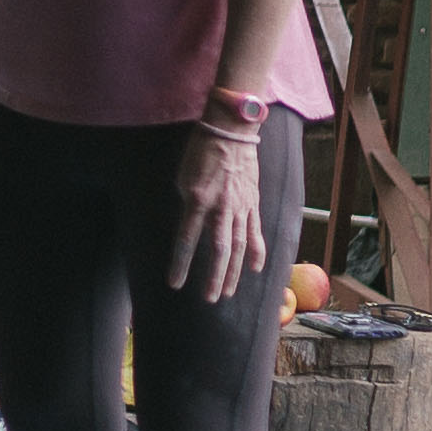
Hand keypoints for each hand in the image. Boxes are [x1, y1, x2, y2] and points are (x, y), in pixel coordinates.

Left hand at [169, 113, 265, 304]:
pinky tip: (256, 269)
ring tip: (227, 292)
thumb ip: (188, 205)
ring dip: (234, 272)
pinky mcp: (253, 203)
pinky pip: (256, 231)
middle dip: (213, 277)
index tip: (175, 283)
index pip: (186, 240)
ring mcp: (241, 207)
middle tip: (209, 299)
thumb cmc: (200, 152)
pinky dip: (257, 251)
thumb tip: (191, 227)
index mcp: (198, 200)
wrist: (231, 131)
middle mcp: (221, 208)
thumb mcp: (183, 178)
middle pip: (218, 250)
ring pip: (239, 246)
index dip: (180, 264)